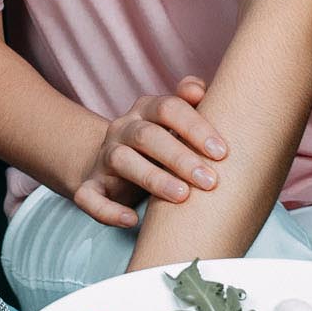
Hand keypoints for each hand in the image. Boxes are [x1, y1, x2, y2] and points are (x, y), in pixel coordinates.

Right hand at [73, 76, 227, 228]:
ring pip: (122, 161)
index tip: (222, 152)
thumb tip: (198, 89)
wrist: (111, 166)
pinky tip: (132, 221)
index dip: (195, 127)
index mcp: (145, 110)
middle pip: (147, 135)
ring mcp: (104, 157)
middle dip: (180, 157)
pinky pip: (89, 196)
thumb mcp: (174, 122)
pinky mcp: (90, 186)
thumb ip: (190, 104)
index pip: (168, 108)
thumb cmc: (160, 145)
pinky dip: (108, 210)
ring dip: (153, 178)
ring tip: (182, 196)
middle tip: (210, 181)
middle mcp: (122, 129)